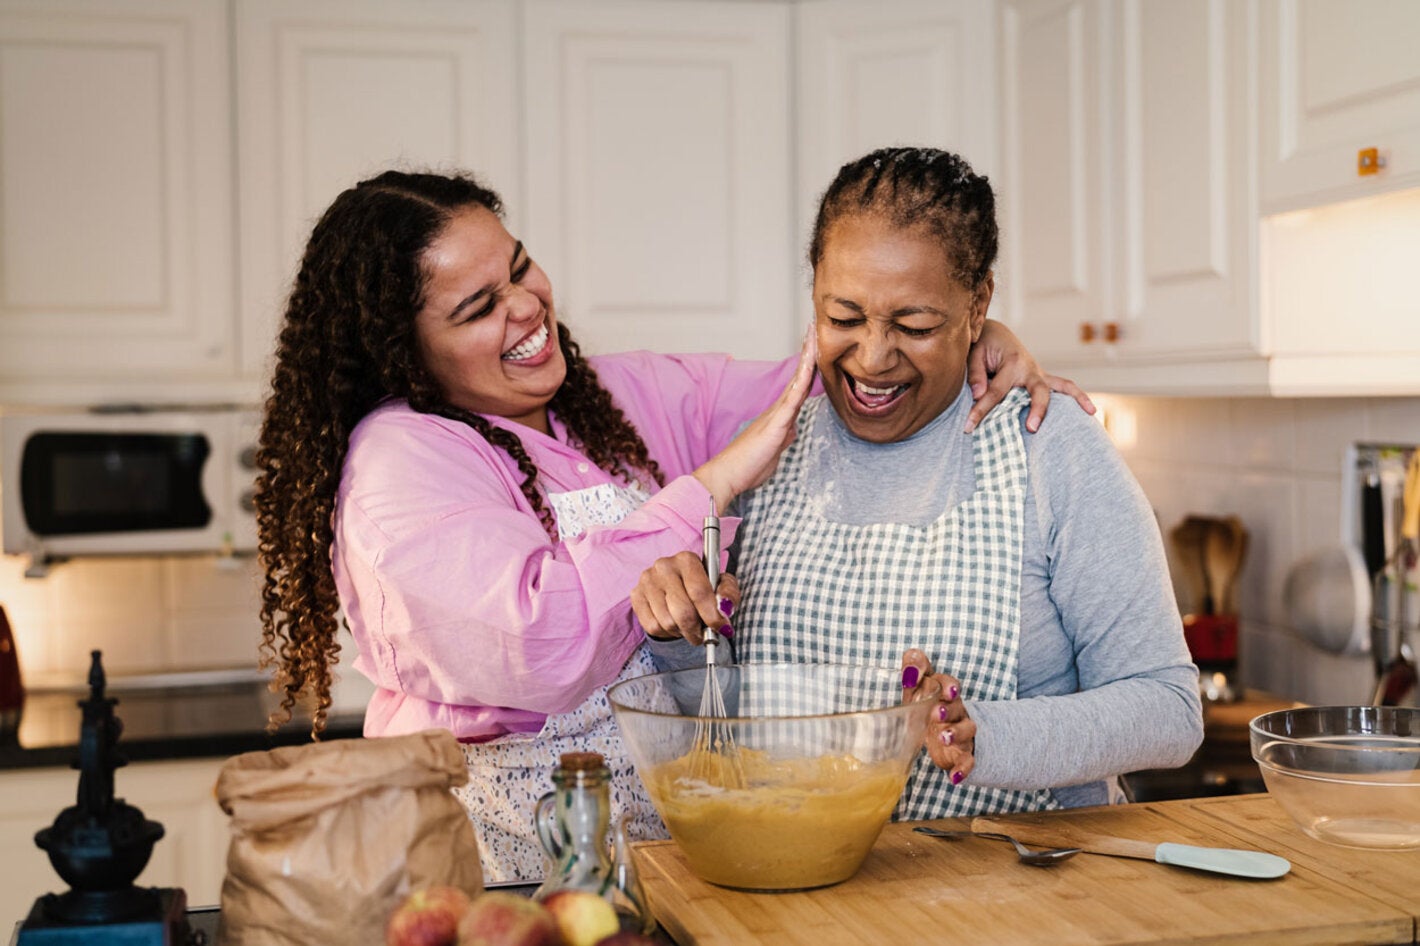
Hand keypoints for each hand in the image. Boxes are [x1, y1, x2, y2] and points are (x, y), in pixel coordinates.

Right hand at [632, 553, 738, 644]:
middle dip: (697, 630)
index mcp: (687, 559)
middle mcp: (664, 566)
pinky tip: (673, 625)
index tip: (720, 628)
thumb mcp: (722, 585)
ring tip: (688, 626)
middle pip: (683, 612)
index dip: (712, 616)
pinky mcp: (636, 595)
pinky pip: (653, 626)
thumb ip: (728, 595)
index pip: (699, 593)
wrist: (678, 585)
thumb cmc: (703, 585)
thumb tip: (724, 611)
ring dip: (682, 632)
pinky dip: (667, 633)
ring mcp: (647, 581)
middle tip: (704, 634)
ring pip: (668, 622)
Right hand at [692, 326, 816, 511]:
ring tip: (813, 334)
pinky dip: (803, 378)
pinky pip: (794, 397)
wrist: (728, 475)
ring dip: (807, 357)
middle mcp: (779, 408)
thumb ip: (783, 437)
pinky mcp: (777, 422)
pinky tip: (810, 363)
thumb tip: (792, 431)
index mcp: (780, 415)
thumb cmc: (748, 466)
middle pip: (800, 375)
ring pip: (798, 379)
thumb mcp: (773, 451)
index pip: (799, 386)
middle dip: (808, 351)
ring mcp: (778, 413)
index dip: (809, 365)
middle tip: (814, 327)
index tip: (815, 345)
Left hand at [901, 649, 974, 784]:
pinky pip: (967, 762)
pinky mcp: (961, 754)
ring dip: (956, 734)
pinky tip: (953, 777)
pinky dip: (962, 769)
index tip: (946, 690)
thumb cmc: (925, 706)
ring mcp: (960, 733)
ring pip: (966, 731)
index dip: (948, 686)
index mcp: (944, 694)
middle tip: (935, 713)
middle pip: (958, 707)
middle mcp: (955, 711)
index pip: (949, 684)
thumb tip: (911, 660)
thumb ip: (914, 671)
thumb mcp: (916, 689)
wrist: (942, 735)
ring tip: (943, 739)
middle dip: (949, 710)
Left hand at [965, 319, 1095, 433]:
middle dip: (1036, 409)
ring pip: (1061, 386)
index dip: (980, 410)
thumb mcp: (973, 355)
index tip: (968, 427)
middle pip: (1038, 390)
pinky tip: (1091, 411)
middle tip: (1031, 428)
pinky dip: (1078, 397)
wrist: (995, 334)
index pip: (995, 392)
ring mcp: (1039, 374)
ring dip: (1075, 399)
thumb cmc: (982, 346)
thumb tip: (979, 395)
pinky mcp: (1042, 379)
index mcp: (1011, 362)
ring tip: (1090, 414)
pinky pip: (1064, 387)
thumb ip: (976, 374)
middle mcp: (1029, 368)